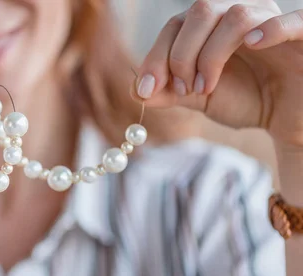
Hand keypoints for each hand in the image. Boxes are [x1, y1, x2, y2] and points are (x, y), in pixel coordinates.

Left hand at [134, 0, 302, 147]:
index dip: (156, 55)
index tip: (146, 90)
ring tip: (206, 87)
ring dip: (212, 54)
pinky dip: (271, 28)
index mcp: (214, 24)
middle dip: (180, 54)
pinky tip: (253, 44)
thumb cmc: (248, 100)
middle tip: (183, 90)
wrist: (290, 119)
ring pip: (236, 16)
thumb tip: (134, 90)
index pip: (176, 24)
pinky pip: (292, 19)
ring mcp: (274, 19)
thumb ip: (170, 93)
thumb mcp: (201, 98)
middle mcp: (242, 13)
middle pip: (201, 11)